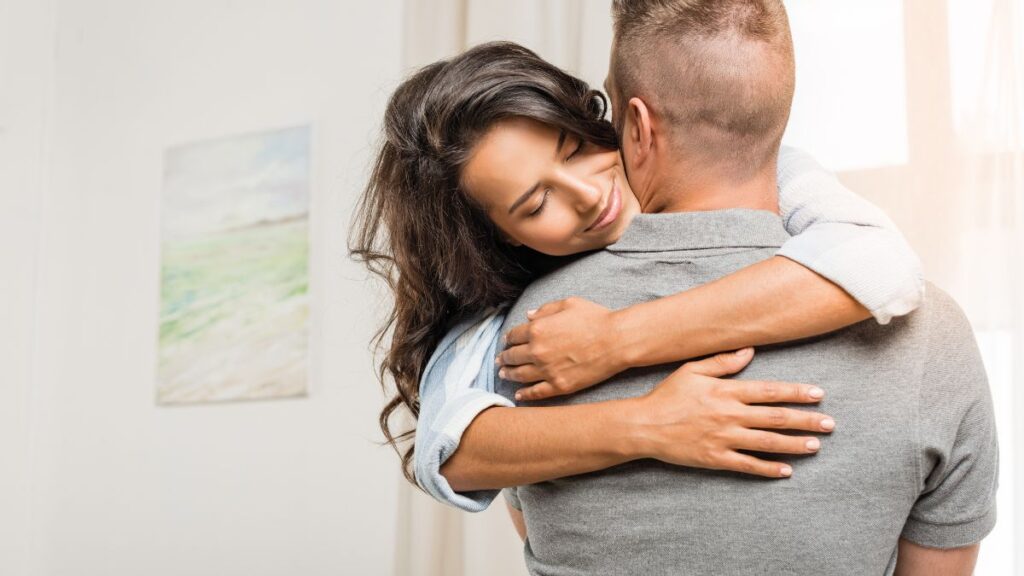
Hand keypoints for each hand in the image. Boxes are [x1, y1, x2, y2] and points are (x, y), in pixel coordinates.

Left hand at [498, 297, 625, 400]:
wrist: (616, 341)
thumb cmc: (595, 318)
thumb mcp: (569, 304)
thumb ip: (545, 309)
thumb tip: (528, 316)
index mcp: (537, 329)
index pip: (514, 335)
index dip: (508, 338)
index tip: (506, 341)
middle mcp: (537, 351)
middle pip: (513, 356)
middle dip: (504, 357)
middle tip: (500, 360)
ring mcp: (547, 370)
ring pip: (520, 375)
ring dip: (509, 374)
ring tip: (503, 374)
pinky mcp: (559, 386)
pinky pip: (536, 392)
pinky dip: (525, 394)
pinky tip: (518, 394)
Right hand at [628, 347, 835, 477]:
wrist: (644, 425)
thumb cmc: (667, 395)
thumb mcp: (691, 370)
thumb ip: (722, 362)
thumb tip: (749, 351)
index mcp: (726, 391)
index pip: (770, 391)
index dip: (796, 392)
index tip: (818, 394)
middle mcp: (729, 415)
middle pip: (776, 418)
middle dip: (806, 420)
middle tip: (830, 424)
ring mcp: (724, 438)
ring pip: (767, 442)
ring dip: (794, 444)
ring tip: (816, 446)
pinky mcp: (716, 458)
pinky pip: (747, 465)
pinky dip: (768, 468)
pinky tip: (787, 470)